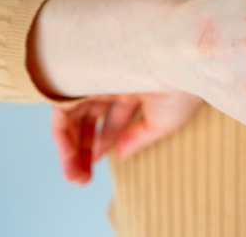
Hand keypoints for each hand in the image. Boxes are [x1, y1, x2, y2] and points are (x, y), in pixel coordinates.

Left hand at [51, 92, 202, 183]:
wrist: (183, 66)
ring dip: (69, 147)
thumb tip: (120, 156)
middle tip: (79, 179)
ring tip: (73, 175)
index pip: (110, 121)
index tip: (92, 171)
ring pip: (73, 115)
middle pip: (89, 118)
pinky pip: (62, 106)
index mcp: (134, 88)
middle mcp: (113, 81)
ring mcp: (98, 77)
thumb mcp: (162, 121)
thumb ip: (138, 137)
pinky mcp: (83, 77)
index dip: (101, 145)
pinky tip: (67, 154)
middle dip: (82, 150)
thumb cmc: (183, 90)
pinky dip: (61, 132)